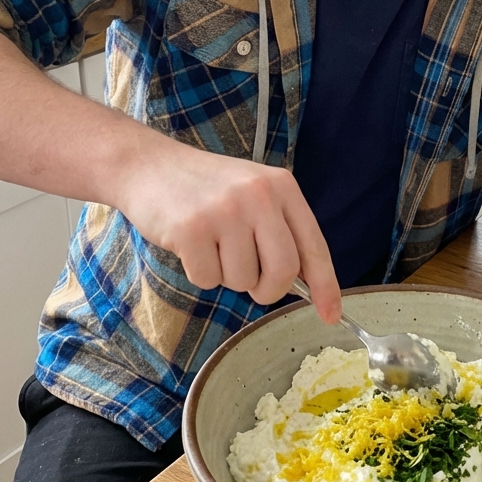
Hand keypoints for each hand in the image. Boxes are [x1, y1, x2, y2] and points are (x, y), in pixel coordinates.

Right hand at [115, 139, 341, 324]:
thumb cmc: (207, 188)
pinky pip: (207, 279)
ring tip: (212, 245)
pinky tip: (190, 244)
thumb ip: (279, 230)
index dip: (325, 286)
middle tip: (252, 284)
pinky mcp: (191, 229)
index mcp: (282, 186)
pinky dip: (199, 273)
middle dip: (269, 290)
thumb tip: (305, 285)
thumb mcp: (253, 193)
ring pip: (242, 280)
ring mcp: (225, 211)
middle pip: (284, 271)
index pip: (313, 246)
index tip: (331, 315)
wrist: (150, 165)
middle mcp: (258, 195)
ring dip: (227, 276)